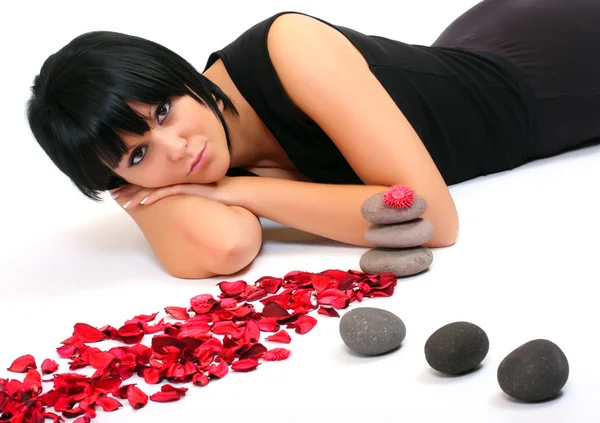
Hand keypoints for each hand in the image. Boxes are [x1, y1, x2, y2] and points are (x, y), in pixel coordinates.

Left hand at [109, 178, 235, 209]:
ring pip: (155, 187)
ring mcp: (185, 183)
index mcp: (180, 181)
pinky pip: (169, 193)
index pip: (154, 182)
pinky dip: (154, 197)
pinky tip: (143, 202)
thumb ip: (191, 199)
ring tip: (121, 200)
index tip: (122, 190)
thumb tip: (181, 210)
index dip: (137, 185)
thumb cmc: (226, 197)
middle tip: (114, 195)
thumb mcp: (203, 198)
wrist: (241, 192)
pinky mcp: (191, 188)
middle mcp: (179, 179)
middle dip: (130, 189)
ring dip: (136, 194)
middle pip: (150, 183)